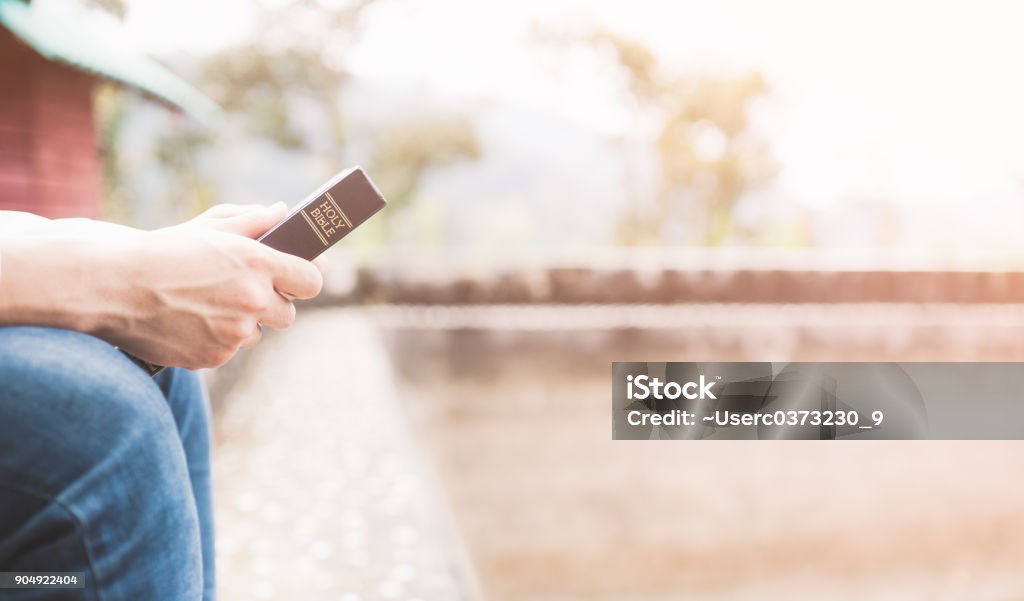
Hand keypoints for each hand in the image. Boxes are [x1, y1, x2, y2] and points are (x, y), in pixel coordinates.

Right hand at [97, 203, 322, 368]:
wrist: (113, 286)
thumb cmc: (163, 250)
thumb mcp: (211, 225)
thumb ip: (253, 220)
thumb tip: (282, 213)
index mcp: (258, 262)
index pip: (312, 280)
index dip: (306, 278)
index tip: (299, 276)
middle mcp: (253, 300)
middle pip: (288, 314)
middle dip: (272, 305)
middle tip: (248, 292)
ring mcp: (235, 332)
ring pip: (256, 334)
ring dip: (242, 323)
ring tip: (207, 304)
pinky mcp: (215, 356)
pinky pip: (228, 349)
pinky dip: (215, 339)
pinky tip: (190, 321)